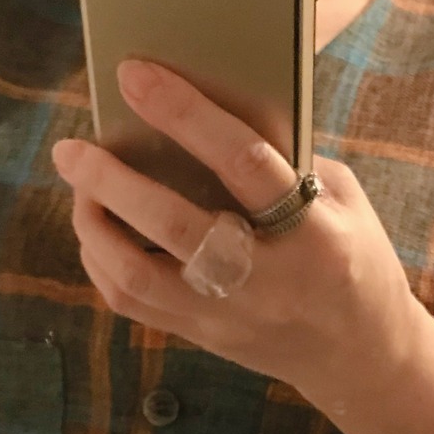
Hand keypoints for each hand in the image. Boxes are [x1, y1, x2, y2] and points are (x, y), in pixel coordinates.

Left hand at [50, 58, 423, 404]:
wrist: (360, 358)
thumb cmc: (355, 262)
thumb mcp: (343, 202)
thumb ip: (285, 160)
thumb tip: (207, 110)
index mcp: (313, 236)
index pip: (244, 164)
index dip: (187, 114)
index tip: (136, 75)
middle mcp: (266, 282)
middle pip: (174, 227)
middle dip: (112, 181)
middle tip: (73, 148)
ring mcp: (229, 317)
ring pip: (137, 277)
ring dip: (94, 227)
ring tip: (80, 186)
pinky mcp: (204, 337)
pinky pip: (132, 304)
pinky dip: (102, 261)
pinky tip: (96, 229)